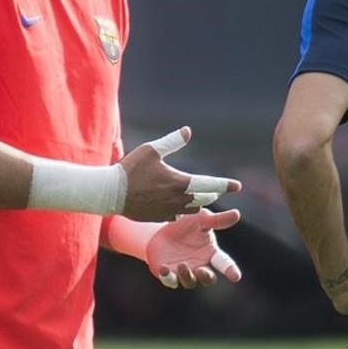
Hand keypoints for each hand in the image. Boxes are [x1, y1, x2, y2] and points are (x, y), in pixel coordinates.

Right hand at [119, 127, 241, 221]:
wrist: (110, 193)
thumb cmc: (130, 169)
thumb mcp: (151, 150)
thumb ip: (172, 141)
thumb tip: (187, 130)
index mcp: (179, 182)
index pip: (210, 184)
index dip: (225, 185)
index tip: (237, 186)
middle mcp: (177, 200)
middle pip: (204, 198)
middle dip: (211, 193)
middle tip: (217, 189)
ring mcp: (168, 211)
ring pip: (192, 209)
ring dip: (198, 202)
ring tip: (201, 195)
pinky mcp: (158, 217)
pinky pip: (177, 215)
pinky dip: (182, 210)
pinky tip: (180, 206)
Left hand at [146, 208, 242, 288]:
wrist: (161, 229)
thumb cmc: (186, 224)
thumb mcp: (201, 219)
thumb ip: (217, 220)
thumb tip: (236, 214)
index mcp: (211, 253)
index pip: (224, 263)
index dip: (230, 270)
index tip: (236, 277)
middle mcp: (200, 265)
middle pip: (208, 278)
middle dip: (206, 277)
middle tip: (201, 271)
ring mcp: (184, 272)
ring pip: (190, 282)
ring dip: (187, 276)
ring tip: (182, 265)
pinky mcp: (169, 274)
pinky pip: (170, 280)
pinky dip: (168, 277)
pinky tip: (164, 269)